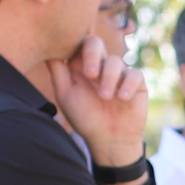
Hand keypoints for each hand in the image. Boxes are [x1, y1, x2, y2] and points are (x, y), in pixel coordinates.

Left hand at [48, 35, 150, 172]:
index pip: (77, 43)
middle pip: (95, 43)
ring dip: (109, 79)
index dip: (75, 44)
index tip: (71, 61)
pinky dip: (128, 85)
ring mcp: (119, 73)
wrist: (109, 141)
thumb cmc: (85, 118)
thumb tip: (48, 47)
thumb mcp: (65, 94)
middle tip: (90, 75)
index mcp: (81, 65)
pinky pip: (135, 74)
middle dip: (92, 55)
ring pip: (115, 61)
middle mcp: (99, 65)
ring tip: (105, 98)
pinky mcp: (136, 83)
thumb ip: (57, 70)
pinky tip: (122, 98)